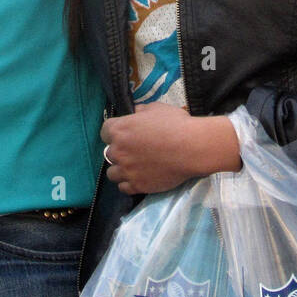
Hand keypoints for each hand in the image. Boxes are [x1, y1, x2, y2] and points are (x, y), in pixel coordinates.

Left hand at [101, 103, 239, 194]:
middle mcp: (118, 151)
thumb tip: (136, 113)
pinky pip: (123, 187)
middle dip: (120, 150)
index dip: (114, 132)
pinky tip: (138, 177)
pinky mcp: (137, 185)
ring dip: (121, 169)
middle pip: (109, 153)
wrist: (192, 148)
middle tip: (135, 150)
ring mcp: (127, 170)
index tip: (124, 133)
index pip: (105, 131)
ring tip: (134, 166)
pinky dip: (129, 183)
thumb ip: (140, 111)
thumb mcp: (156, 108)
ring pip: (112, 173)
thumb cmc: (175, 124)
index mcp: (120, 130)